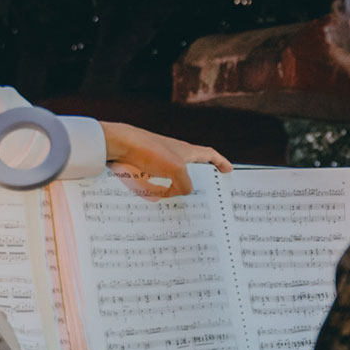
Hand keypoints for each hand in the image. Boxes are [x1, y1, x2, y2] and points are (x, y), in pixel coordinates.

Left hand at [101, 122, 231, 199]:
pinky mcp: (146, 169)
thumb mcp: (177, 170)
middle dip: (199, 182)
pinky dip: (160, 193)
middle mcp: (175, 156)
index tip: (228, 171)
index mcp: (187, 152)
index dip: (220, 162)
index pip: (209, 155)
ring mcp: (160, 163)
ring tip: (182, 204)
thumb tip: (184, 194)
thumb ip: (185, 184)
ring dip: (178, 191)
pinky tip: (159, 200)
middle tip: (206, 196)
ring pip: (174, 179)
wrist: (121, 146)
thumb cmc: (151, 151)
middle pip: (192, 170)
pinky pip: (157, 184)